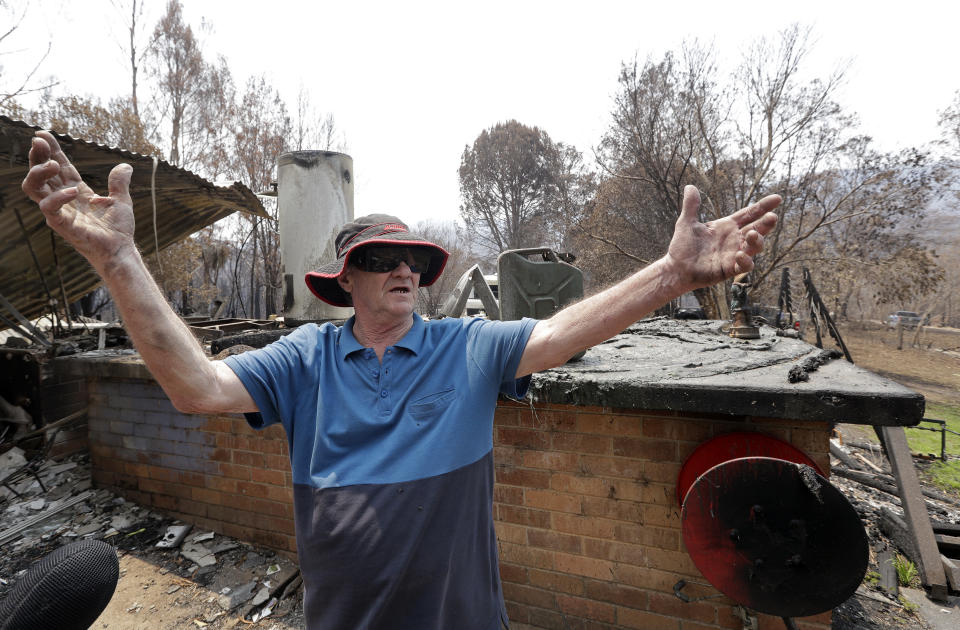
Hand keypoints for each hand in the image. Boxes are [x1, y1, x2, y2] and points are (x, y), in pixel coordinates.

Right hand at [21, 131, 135, 268]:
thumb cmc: (117, 229)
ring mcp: (60, 211)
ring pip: (34, 188)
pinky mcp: (62, 224)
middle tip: (38, 142)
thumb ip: (119, 183)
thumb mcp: (121, 200)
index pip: (58, 166)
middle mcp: (63, 198)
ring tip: (52, 164)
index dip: (50, 150)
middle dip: (36, 155)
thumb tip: (126, 166)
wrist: (121, 250)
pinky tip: (73, 191)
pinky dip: (58, 197)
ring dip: (38, 172)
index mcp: (74, 190)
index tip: (41, 134)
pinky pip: (49, 209)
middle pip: (40, 173)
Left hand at [665, 186, 779, 289]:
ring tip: (752, 233)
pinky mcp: (729, 269)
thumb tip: (690, 186)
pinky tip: (740, 255)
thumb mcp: (686, 223)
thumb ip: (691, 206)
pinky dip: (745, 261)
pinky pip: (743, 266)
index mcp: (728, 226)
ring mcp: (734, 254)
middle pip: (757, 229)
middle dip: (766, 223)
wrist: (675, 268)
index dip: (763, 206)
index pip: (750, 213)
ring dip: (757, 241)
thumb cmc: (683, 246)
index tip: (777, 198)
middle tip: (772, 217)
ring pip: (754, 247)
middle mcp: (735, 239)